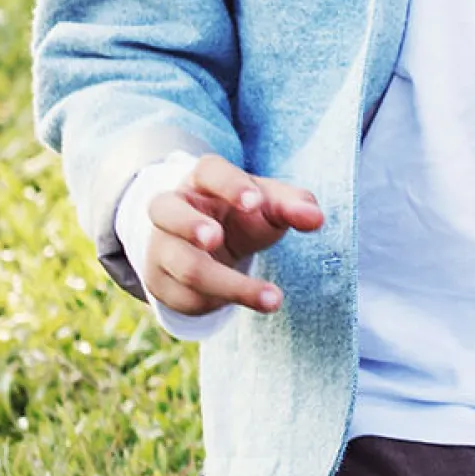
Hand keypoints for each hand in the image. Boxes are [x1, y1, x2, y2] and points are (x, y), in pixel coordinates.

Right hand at [133, 156, 324, 316]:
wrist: (214, 245)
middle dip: (189, 225)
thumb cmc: (246, 214)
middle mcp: (172, 209)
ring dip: (230, 285)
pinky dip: (217, 303)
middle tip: (216, 239)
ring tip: (274, 299)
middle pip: (166, 211)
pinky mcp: (159, 281)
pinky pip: (184, 297)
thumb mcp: (272, 204)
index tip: (255, 203)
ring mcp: (160, 246)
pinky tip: (243, 303)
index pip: (209, 172)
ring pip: (185, 266)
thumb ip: (295, 206)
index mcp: (202, 180)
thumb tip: (316, 219)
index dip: (229, 185)